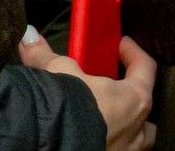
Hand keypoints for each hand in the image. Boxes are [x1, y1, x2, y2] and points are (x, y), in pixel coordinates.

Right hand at [19, 26, 155, 150]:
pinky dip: (110, 143)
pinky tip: (92, 137)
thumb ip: (44, 54)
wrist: (55, 145)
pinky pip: (118, 150)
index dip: (133, 52)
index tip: (121, 44)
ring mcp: (126, 150)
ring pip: (138, 139)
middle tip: (115, 90)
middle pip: (145, 110)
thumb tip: (29, 35)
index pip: (145, 67)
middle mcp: (136, 128)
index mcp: (133, 99)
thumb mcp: (56, 72)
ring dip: (127, 129)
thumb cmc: (68, 105)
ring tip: (107, 121)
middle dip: (133, 101)